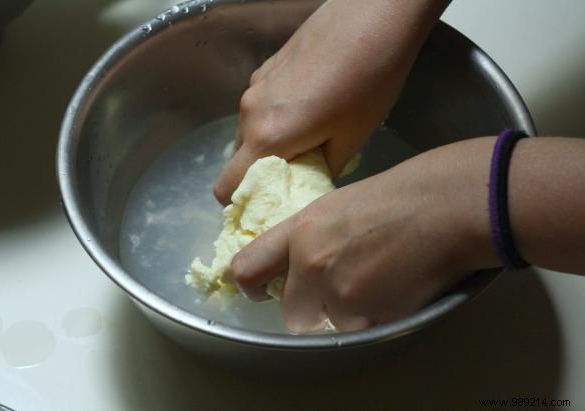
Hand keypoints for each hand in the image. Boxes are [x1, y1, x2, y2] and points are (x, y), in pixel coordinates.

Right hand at [214, 0, 447, 203]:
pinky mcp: (266, 67)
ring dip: (268, 144)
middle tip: (295, 175)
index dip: (242, 203)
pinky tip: (311, 106)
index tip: (268, 205)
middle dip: (258, 174)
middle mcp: (249, 112)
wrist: (375, 16)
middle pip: (236, 159)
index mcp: (266, 137)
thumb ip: (321, 172)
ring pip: (248, 131)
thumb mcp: (351, 140)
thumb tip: (310, 183)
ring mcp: (255, 86)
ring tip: (308, 137)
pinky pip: (260, 106)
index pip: (226, 187)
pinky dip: (274, 118)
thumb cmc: (369, 83)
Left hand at [231, 137, 499, 332]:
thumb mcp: (340, 205)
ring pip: (333, 323)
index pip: (248, 267)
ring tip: (382, 279)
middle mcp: (312, 263)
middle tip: (339, 290)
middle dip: (312, 309)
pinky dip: (378, 315)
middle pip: (292, 313)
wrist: (449, 205)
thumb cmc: (402, 193)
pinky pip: (364, 327)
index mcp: (302, 229)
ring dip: (351, 311)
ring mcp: (341, 292)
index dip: (251, 285)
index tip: (260, 290)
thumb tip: (301, 262)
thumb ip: (312, 236)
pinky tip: (399, 286)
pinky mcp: (371, 314)